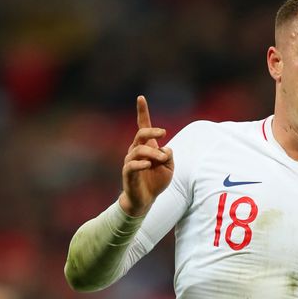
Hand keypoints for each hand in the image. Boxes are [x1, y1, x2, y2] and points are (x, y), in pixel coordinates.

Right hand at [118, 95, 173, 216]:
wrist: (145, 200)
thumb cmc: (156, 182)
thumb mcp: (169, 168)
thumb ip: (170, 157)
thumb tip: (165, 149)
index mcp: (147, 146)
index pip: (143, 126)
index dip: (142, 112)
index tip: (141, 97)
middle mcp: (136, 150)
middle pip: (141, 134)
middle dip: (152, 131)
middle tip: (164, 133)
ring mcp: (131, 161)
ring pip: (139, 149)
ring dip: (153, 152)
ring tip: (162, 160)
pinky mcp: (128, 173)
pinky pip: (132, 165)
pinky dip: (141, 163)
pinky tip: (149, 165)